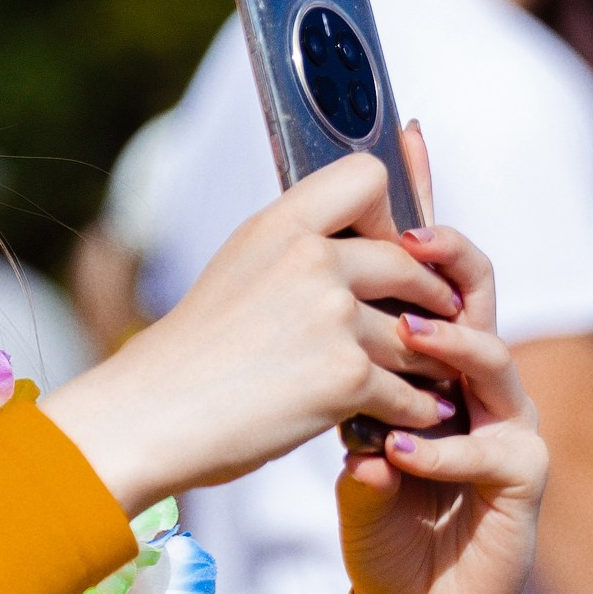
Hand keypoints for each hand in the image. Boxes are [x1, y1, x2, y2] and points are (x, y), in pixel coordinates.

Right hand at [42, 153, 463, 516]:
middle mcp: (311, 260)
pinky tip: (412, 417)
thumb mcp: (239, 268)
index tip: (390, 249)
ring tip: (432, 376)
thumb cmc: (195, 353)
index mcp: (280, 226)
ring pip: (418, 337)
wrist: (153, 416)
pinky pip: (409, 392)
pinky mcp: (345, 378)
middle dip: (432, 296)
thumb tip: (359, 238)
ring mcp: (331, 318)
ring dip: (430, 363)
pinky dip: (414, 411)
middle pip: (410, 264)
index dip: (392, 214)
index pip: (369, 176)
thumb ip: (297, 247)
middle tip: (440, 320)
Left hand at [337, 215, 547, 593]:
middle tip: (407, 240)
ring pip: (493, 361)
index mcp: (437, 362)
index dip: (424, 212)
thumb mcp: (345, 442)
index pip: (431, 276)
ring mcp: (509, 425)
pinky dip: (441, 447)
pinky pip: (489, 447)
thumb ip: (340, 390)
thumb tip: (316, 335)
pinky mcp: (522, 478)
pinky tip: (397, 449)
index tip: (404, 145)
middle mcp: (480, 383)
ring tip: (404, 338)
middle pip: (479, 296)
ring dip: (449, 345)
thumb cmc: (380, 517)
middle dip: (449, 260)